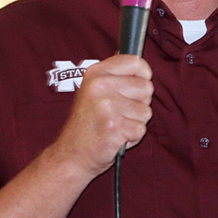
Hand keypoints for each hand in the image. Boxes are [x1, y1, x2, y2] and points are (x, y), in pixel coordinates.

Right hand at [53, 54, 152, 177]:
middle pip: (146, 87)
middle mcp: (100, 86)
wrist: (71, 155)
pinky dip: (132, 137)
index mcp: (96, 73)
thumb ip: (114, 76)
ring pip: (145, 111)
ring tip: (115, 126)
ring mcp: (107, 106)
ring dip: (135, 122)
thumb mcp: (93, 91)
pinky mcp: (114, 127)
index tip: (137, 87)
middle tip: (119, 113)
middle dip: (140, 103)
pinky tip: (115, 138)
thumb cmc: (87, 124)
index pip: (136, 62)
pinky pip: (141, 129)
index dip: (144, 75)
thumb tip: (137, 62)